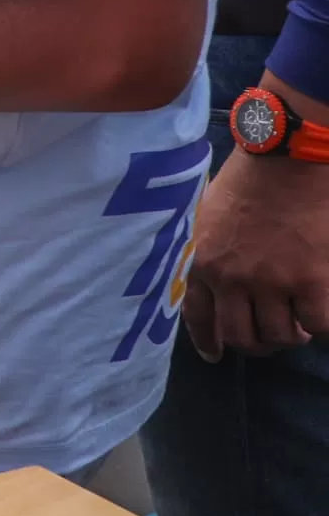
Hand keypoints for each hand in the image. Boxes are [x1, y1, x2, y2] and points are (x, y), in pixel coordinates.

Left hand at [181, 136, 328, 359]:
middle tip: (270, 338)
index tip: (216, 355)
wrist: (286, 159)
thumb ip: (207, 249)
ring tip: (297, 326)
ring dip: (289, 337)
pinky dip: (319, 326)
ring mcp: (271, 282)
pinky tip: (318, 315)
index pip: (199, 317)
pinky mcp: (310, 280)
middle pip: (241, 336)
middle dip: (256, 345)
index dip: (208, 341)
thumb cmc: (246, 179)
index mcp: (202, 263)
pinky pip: (317, 324)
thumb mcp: (206, 216)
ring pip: (279, 336)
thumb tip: (211, 274)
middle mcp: (232, 280)